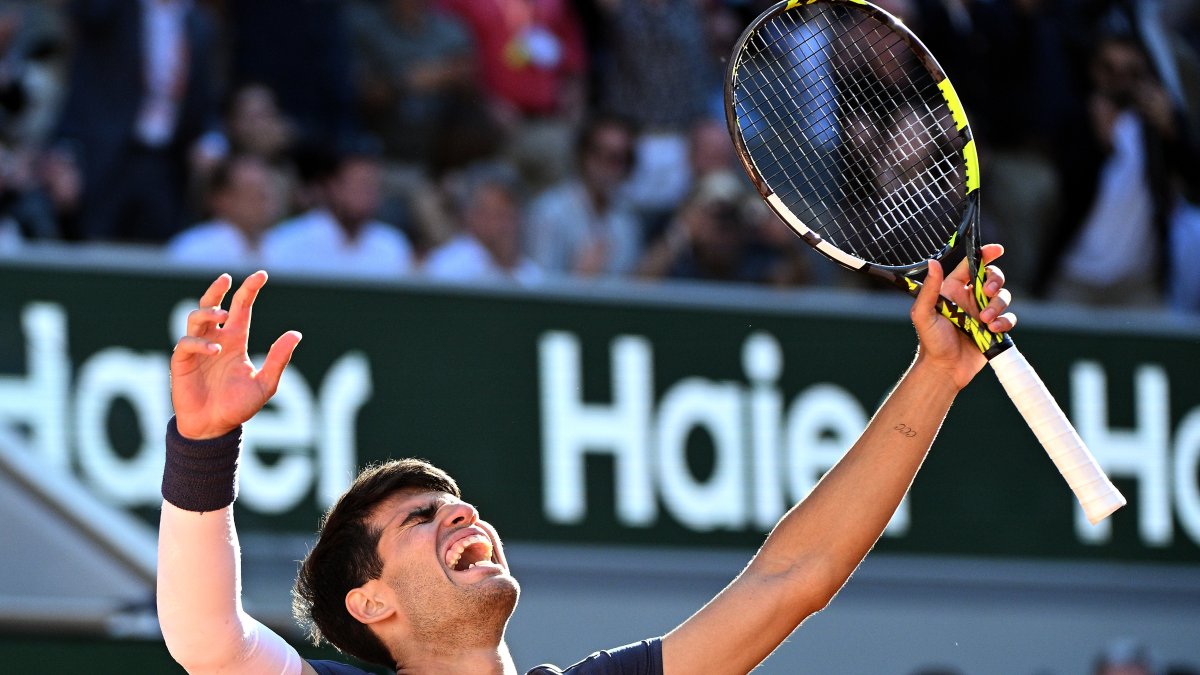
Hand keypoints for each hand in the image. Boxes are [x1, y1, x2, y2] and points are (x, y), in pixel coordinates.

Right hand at [170, 271, 301, 438]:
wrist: (215, 428)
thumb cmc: (238, 407)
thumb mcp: (265, 383)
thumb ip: (278, 359)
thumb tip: (295, 334)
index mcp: (236, 341)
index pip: (241, 308)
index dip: (249, 290)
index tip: (261, 274)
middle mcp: (216, 340)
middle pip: (213, 305)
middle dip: (217, 289)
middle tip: (227, 278)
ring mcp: (197, 350)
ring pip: (196, 318)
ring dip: (208, 312)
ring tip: (223, 316)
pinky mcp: (182, 362)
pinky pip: (186, 344)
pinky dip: (199, 342)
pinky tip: (215, 349)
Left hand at [910, 243, 1015, 389]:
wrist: (944, 368)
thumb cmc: (931, 341)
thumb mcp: (924, 313)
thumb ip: (929, 289)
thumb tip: (933, 262)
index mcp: (953, 290)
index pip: (971, 265)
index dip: (985, 255)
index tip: (997, 250)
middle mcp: (970, 298)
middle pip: (993, 278)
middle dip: (995, 281)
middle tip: (988, 291)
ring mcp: (984, 313)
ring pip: (1003, 297)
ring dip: (997, 306)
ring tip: (984, 321)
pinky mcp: (994, 328)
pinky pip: (1008, 318)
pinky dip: (1004, 322)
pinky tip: (992, 330)